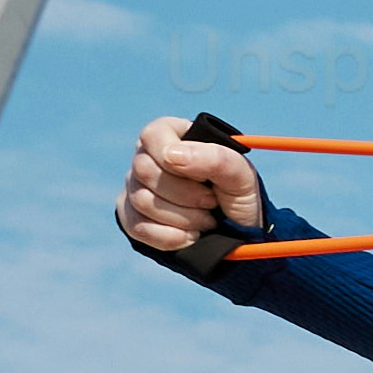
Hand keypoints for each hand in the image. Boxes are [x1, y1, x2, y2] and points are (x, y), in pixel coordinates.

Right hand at [120, 115, 265, 260]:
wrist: (238, 235)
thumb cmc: (238, 196)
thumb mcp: (241, 175)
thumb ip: (215, 158)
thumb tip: (172, 155)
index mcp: (172, 135)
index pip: (153, 136)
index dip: (178, 160)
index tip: (205, 179)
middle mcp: (147, 157)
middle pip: (144, 171)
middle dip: (186, 195)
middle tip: (212, 202)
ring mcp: (135, 187)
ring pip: (141, 200)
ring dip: (183, 218)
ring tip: (206, 220)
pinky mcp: (132, 217)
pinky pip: (136, 227)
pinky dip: (170, 237)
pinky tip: (191, 236)